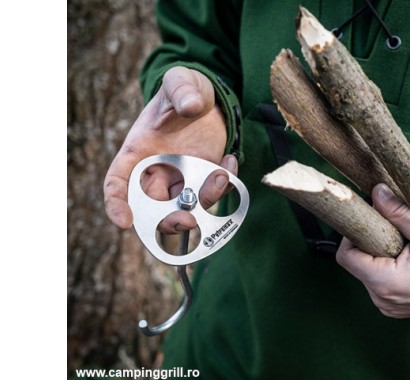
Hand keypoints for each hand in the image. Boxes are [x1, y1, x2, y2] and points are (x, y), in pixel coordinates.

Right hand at [104, 66, 233, 232]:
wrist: (209, 96)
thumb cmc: (184, 89)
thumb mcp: (180, 81)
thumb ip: (181, 89)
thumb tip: (190, 106)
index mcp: (138, 152)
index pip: (117, 182)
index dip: (116, 204)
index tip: (124, 221)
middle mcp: (157, 171)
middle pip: (153, 210)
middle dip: (168, 221)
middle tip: (189, 220)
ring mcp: (183, 178)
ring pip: (186, 207)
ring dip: (203, 202)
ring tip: (221, 175)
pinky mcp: (206, 178)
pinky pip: (213, 193)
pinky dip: (224, 186)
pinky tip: (230, 161)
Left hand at [336, 183, 409, 317]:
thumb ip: (397, 211)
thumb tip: (376, 191)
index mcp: (385, 282)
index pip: (345, 256)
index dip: (351, 236)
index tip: (369, 222)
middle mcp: (381, 299)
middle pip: (356, 264)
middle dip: (368, 244)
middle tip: (391, 232)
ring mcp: (386, 307)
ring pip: (366, 274)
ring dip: (377, 258)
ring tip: (402, 249)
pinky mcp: (393, 309)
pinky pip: (377, 286)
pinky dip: (385, 272)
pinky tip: (405, 263)